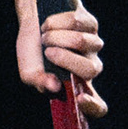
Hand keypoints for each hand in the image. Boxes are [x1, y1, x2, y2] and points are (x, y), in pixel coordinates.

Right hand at [16, 0, 107, 114]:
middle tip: (47, 52)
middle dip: (66, 58)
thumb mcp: (29, 72)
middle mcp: (89, 66)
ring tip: (44, 37)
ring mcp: (92, 44)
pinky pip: (76, 22)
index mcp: (77, 86)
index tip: (80, 99)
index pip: (98, 106)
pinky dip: (55, 23)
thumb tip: (55, 86)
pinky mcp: (90, 23)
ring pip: (82, 41)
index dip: (93, 106)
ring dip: (56, 37)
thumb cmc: (32, 51)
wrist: (30, 21)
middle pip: (91, 69)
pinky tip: (48, 25)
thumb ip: (40, 82)